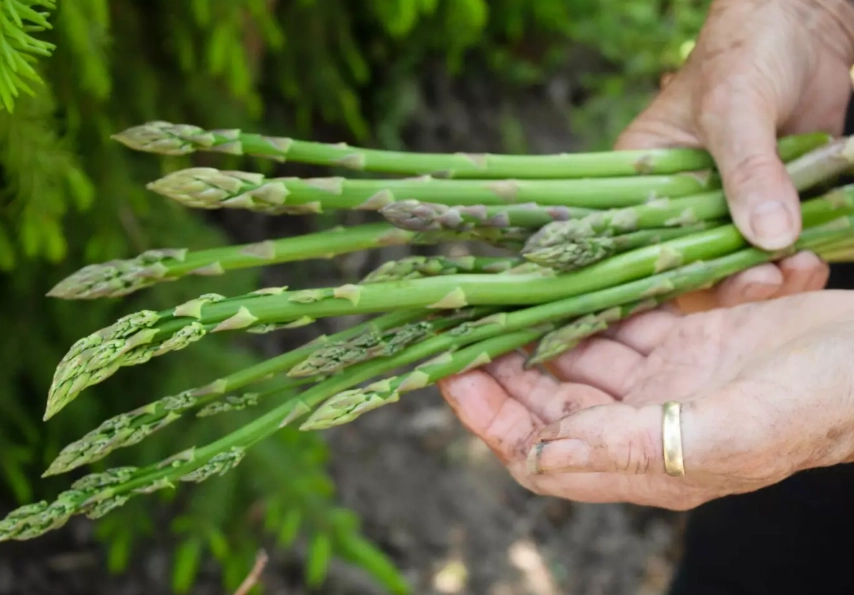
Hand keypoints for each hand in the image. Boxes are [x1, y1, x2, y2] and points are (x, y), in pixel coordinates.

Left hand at [437, 290, 853, 509]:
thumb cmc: (824, 401)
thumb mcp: (732, 432)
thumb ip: (633, 449)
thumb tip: (541, 457)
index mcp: (646, 462)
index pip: (541, 451)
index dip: (491, 418)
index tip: (451, 373)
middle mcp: (644, 424)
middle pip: (548, 401)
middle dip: (501, 365)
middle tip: (460, 319)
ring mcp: (665, 381)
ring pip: (578, 357)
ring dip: (538, 328)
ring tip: (498, 291)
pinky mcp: (686, 340)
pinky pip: (619, 321)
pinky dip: (590, 302)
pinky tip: (562, 278)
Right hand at [617, 0, 853, 311]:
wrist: (805, 23)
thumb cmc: (746, 50)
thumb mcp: (735, 109)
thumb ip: (748, 171)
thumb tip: (769, 237)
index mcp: (641, 177)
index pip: (640, 244)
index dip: (665, 279)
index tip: (706, 292)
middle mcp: (678, 198)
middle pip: (690, 264)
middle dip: (730, 283)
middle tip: (767, 280)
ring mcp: (724, 203)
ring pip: (736, 263)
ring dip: (769, 277)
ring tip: (800, 267)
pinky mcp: (767, 201)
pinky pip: (775, 247)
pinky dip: (794, 260)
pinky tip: (811, 258)